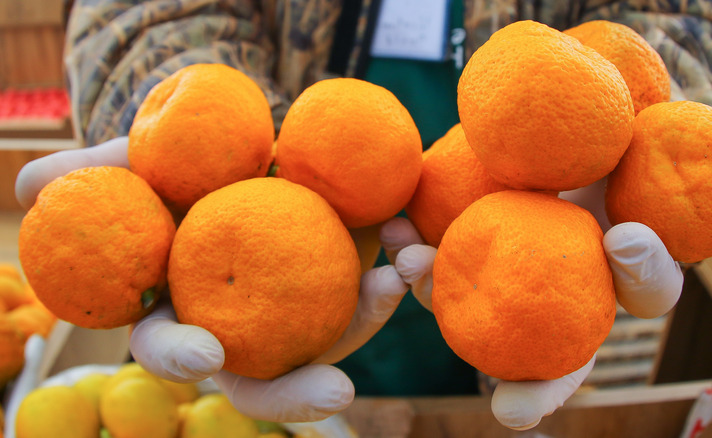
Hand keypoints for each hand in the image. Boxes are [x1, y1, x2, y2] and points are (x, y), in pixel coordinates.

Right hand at [15, 137, 409, 422]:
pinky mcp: (343, 276)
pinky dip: (393, 266)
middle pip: (266, 380)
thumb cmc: (176, 159)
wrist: (244, 140)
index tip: (207, 355)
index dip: (182, 359)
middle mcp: (244, 325)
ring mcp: (298, 307)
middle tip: (338, 396)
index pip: (172, 350)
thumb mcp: (130, 160)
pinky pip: (372, 283)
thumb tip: (33, 188)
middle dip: (299, 395)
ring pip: (334, 335)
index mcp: (183, 311)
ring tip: (399, 280)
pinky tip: (408, 240)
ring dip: (371, 316)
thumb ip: (90, 175)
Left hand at [383, 121, 711, 429]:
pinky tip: (390, 225)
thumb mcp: (675, 140)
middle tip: (512, 411)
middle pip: (558, 355)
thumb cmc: (631, 149)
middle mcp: (568, 293)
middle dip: (536, 386)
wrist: (571, 139)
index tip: (623, 237)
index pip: (647, 291)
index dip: (643, 272)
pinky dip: (412, 246)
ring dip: (440, 296)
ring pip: (481, 307)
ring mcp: (513, 281)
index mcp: (625, 270)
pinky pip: (438, 259)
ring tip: (410, 267)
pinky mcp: (468, 252)